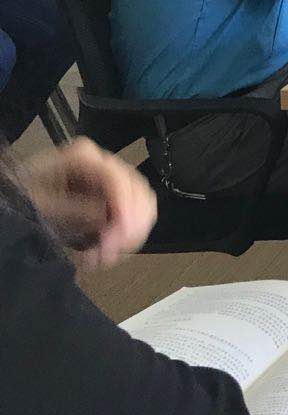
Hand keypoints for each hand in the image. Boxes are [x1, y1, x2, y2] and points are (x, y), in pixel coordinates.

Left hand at [19, 138, 156, 269]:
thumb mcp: (40, 205)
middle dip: (129, 225)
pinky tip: (109, 251)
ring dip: (130, 234)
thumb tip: (106, 219)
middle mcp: (105, 163)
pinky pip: (137, 212)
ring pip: (142, 203)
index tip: (123, 233)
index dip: (125, 205)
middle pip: (136, 189)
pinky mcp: (116, 196)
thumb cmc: (24, 198)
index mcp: (84, 157)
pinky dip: (128, 235)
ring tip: (105, 258)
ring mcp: (113, 179)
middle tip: (110, 254)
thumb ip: (73, 210)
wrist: (19, 202)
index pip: (116, 177)